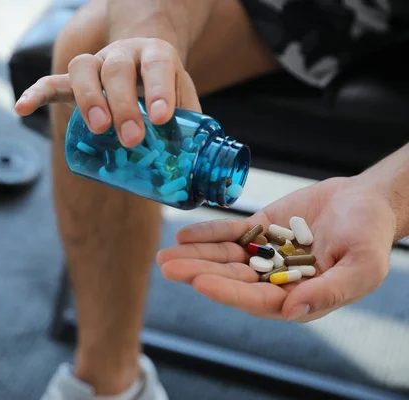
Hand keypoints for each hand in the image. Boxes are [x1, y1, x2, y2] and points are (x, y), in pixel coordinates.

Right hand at [14, 38, 200, 146]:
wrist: (143, 61)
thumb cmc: (164, 89)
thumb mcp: (184, 100)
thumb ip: (190, 128)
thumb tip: (198, 175)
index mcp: (155, 55)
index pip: (157, 65)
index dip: (158, 89)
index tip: (162, 117)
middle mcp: (123, 54)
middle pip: (117, 69)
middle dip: (123, 104)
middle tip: (131, 138)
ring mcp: (97, 65)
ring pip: (83, 68)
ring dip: (88, 98)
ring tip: (98, 129)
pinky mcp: (74, 80)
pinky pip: (51, 82)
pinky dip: (36, 94)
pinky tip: (22, 108)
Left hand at [156, 177, 397, 321]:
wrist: (366, 201)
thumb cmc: (370, 237)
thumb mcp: (362, 266)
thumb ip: (329, 291)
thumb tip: (292, 312)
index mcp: (299, 297)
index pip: (257, 300)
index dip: (228, 292)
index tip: (200, 282)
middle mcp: (275, 279)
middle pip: (232, 279)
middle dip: (198, 273)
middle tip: (167, 267)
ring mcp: (265, 254)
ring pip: (225, 257)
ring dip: (196, 255)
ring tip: (166, 254)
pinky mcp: (260, 230)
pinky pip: (230, 233)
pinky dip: (208, 233)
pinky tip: (184, 234)